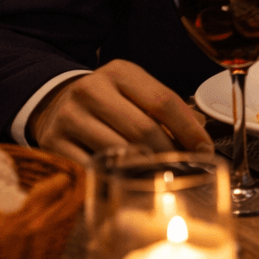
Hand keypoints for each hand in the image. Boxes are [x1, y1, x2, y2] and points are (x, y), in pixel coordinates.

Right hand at [31, 59, 213, 164]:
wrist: (53, 104)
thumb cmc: (106, 102)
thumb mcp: (134, 92)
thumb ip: (166, 109)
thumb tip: (201, 135)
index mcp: (119, 72)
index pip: (164, 101)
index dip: (189, 130)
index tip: (205, 150)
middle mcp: (92, 90)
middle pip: (144, 129)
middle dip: (171, 155)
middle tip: (185, 171)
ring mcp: (70, 117)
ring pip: (121, 152)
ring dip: (146, 171)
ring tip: (161, 180)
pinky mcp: (53, 144)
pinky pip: (94, 169)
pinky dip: (116, 180)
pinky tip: (129, 185)